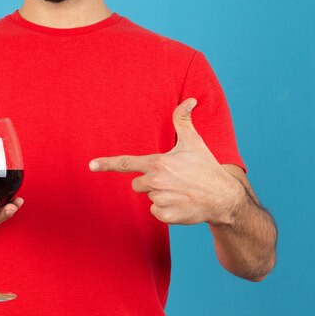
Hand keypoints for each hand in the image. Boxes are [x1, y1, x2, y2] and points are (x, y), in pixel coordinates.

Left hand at [89, 98, 243, 225]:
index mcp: (158, 163)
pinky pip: (156, 213)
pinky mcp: (167, 215)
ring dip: (161, 197)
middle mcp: (156, 181)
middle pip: (138, 185)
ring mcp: (161, 199)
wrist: (223, 197)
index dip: (107, 163)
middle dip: (150, 183)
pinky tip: (181, 204)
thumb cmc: (206, 167)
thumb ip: (184, 121)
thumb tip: (189, 100)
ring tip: (180, 192)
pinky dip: (166, 211)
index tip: (91, 165)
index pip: (127, 163)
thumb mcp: (194, 142)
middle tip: (173, 180)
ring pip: (149, 199)